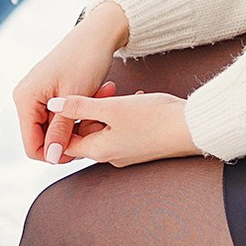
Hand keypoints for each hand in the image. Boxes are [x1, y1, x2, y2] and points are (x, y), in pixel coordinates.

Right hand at [12, 1, 127, 162]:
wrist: (97, 34)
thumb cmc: (86, 59)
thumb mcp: (75, 98)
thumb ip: (61, 130)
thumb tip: (51, 157)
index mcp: (24, 99)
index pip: (33, 146)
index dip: (56, 154)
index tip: (82, 147)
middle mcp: (25, 98)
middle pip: (43, 138)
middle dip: (70, 137)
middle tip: (95, 124)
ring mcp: (35, 95)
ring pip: (54, 129)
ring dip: (77, 126)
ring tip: (97, 109)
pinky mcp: (48, 93)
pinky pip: (59, 117)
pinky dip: (77, 116)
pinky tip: (93, 102)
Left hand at [51, 89, 199, 167]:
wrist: (192, 128)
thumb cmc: (154, 118)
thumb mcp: (112, 107)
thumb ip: (80, 106)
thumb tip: (53, 106)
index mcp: (100, 150)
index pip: (66, 141)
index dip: (62, 121)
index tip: (66, 99)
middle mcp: (110, 156)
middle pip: (86, 132)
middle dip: (89, 109)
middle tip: (103, 89)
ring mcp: (126, 152)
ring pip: (104, 127)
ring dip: (106, 108)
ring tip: (118, 91)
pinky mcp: (140, 144)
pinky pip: (120, 128)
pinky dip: (121, 112)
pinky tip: (134, 98)